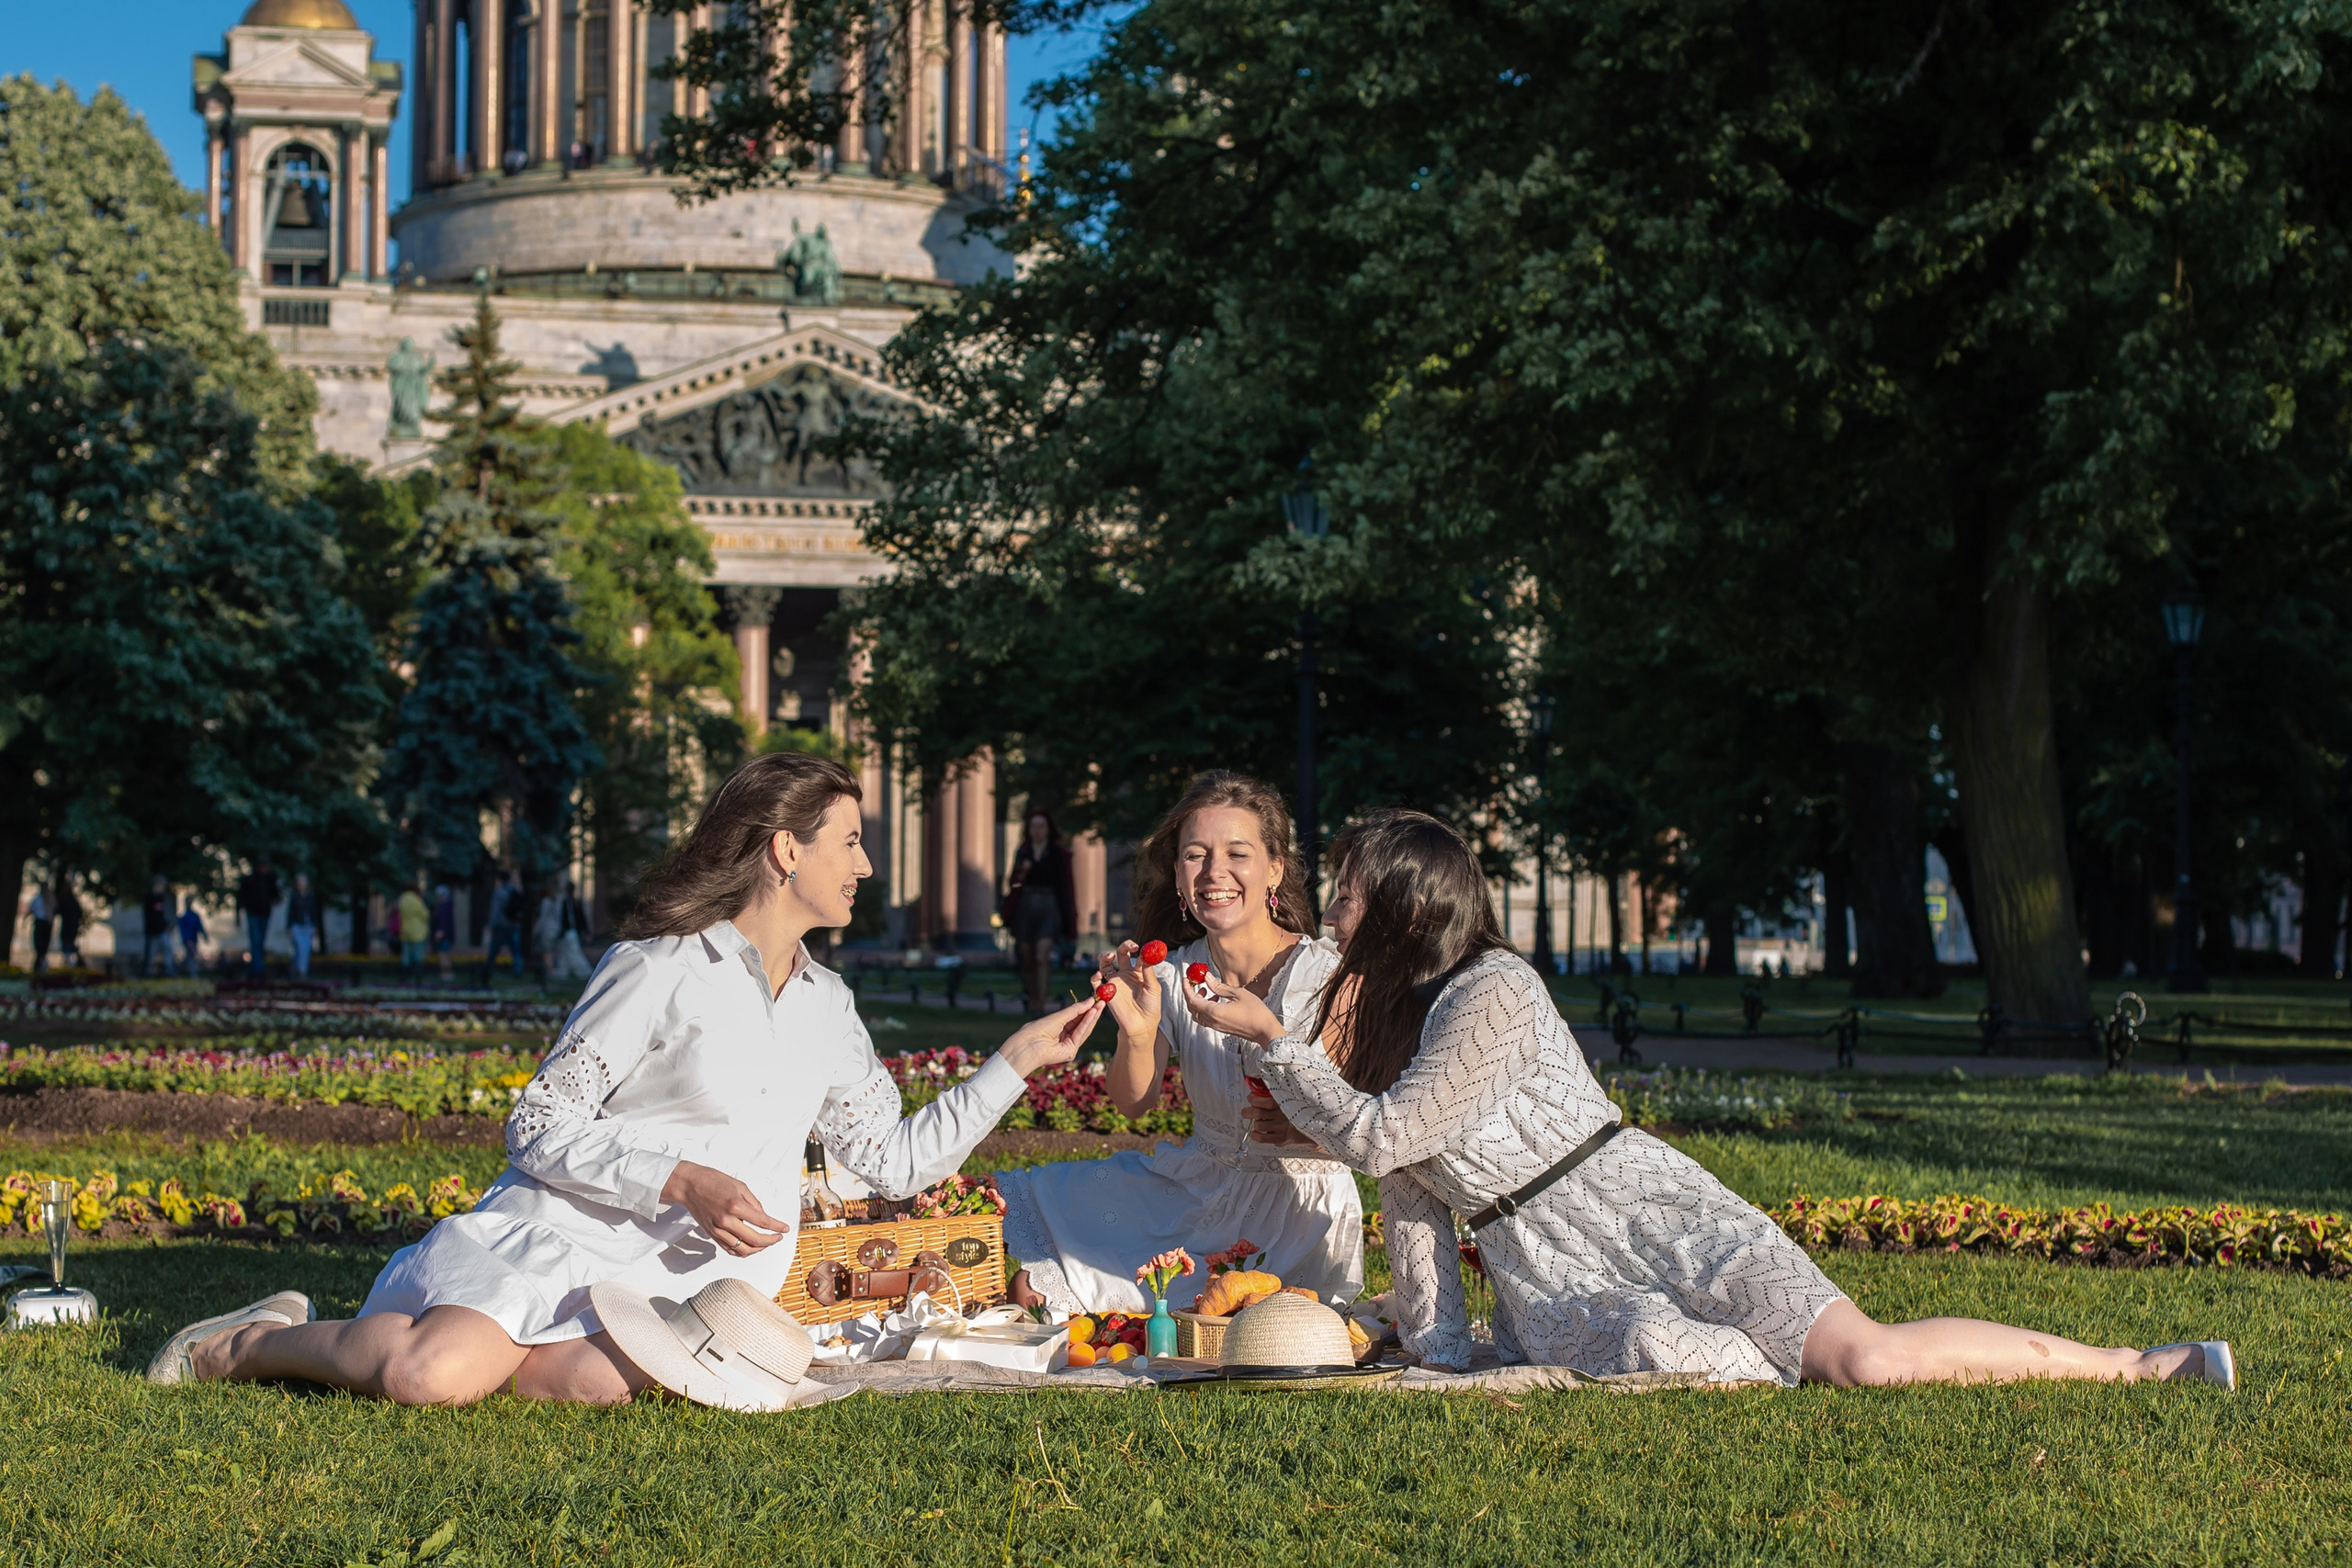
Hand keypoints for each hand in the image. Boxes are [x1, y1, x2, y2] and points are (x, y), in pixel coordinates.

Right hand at [661, 1160, 790, 1256]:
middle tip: (778, 1237)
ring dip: (757, 1249)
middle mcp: (726, 1221)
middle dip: (770, 1241)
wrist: (689, 1185)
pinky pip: (729, 1249)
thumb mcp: (740, 1186)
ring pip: (741, 1250)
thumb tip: (764, 1217)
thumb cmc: (712, 1181)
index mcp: (735, 1206)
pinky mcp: (711, 1234)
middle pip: (754, 1240)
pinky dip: (742, 1251)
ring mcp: (717, 1230)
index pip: (762, 1222)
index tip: (785, 1229)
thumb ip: (754, 1203)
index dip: (777, 1227)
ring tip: (766, 1243)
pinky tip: (750, 1246)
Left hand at [997, 994, 1108, 1076]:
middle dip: (1092, 1012)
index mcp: (1059, 1029)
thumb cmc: (1038, 1029)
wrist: (1028, 1044)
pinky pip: (1080, 1035)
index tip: (1096, 999)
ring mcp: (1068, 1046)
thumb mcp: (1059, 1016)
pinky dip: (1087, 1023)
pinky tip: (1092, 1013)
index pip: (1076, 1018)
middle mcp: (1065, 1038)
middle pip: (1082, 1024)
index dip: (1087, 1009)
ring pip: (1084, 1029)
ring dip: (1092, 1017)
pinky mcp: (1070, 1052)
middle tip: (1102, 1001)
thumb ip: (1076, 1009)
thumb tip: (1090, 1000)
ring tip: (1100, 1005)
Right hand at [1093, 941, 1162, 1040]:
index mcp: (1138, 972)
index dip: (1138, 949)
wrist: (1141, 1025)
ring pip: (1106, 964)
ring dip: (1105, 956)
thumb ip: (1148, 972)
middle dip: (1123, 947)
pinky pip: (1096, 982)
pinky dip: (1094, 977)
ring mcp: (1115, 982)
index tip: (1140, 947)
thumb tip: (1147, 955)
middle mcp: (1126, 974)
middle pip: (1121, 954)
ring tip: (1109, 956)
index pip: (1137, 955)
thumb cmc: (1150, 1007)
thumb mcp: (1153, 988)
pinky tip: (1099, 975)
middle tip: (1129, 946)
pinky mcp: (1106, 992)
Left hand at [1179, 973, 1284, 1046]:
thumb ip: (1220, 986)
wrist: (1265, 1031)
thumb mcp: (1238, 994)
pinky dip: (1206, 1008)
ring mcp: (1217, 1026)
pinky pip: (1207, 1018)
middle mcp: (1212, 1021)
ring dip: (1199, 1001)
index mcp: (1213, 1012)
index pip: (1192, 1000)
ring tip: (1209, 990)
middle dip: (1191, 994)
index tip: (1186, 979)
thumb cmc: (1256, 1013)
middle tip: (1196, 983)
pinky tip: (1218, 999)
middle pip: (1192, 1008)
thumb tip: (1207, 978)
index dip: (1187, 988)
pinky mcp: (1222, 1028)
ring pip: (1199, 1014)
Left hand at [1242, 1084, 1319, 1147]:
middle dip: (1248, 1111)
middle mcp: (1285, 1116)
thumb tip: (1254, 1090)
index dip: (1255, 1099)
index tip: (1251, 1098)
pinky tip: (1257, 1131)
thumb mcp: (1289, 1099)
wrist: (1311, 1128)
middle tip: (1246, 1111)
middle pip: (1259, 1113)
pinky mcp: (1281, 1139)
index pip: (1266, 1102)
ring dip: (1255, 1122)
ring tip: (1258, 1121)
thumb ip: (1273, 1093)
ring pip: (1259, 1125)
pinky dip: (1255, 1134)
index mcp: (1287, 1103)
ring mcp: (1283, 1129)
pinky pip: (1262, 1138)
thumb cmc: (1295, 1111)